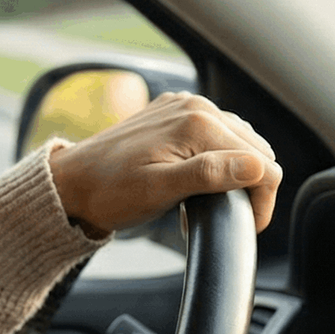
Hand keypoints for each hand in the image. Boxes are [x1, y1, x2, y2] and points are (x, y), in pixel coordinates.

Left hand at [46, 92, 281, 236]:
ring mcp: (185, 105)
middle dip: (249, 187)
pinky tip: (196, 180)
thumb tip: (256, 168)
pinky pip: (216, 134)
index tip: (246, 227)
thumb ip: (209, 175)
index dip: (261, 202)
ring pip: (239, 142)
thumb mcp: (159, 191)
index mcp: (198, 123)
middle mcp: (196, 106)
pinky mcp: (175, 113)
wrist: (71, 182)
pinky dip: (217, 158)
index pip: (263, 164)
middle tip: (218, 216)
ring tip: (206, 201)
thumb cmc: (108, 193)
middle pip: (256, 150)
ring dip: (234, 173)